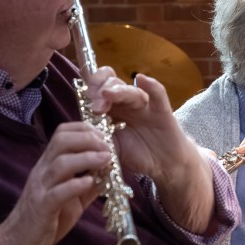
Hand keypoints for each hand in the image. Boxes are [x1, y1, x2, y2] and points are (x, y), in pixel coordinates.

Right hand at [0, 121, 110, 244]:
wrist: (18, 241)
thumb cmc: (46, 217)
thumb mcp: (71, 197)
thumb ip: (88, 183)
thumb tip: (110, 172)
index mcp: (49, 165)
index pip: (62, 133)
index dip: (84, 129)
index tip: (105, 135)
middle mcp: (43, 171)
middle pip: (61, 141)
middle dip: (87, 139)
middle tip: (108, 146)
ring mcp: (41, 188)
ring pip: (60, 164)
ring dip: (86, 158)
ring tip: (106, 159)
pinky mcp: (42, 208)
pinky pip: (57, 193)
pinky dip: (75, 185)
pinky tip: (90, 182)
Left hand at [84, 68, 199, 181]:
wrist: (162, 165)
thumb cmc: (136, 154)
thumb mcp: (111, 147)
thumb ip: (97, 138)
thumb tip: (81, 132)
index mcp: (111, 107)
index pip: (99, 85)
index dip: (91, 85)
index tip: (85, 97)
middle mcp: (126, 102)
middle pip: (112, 82)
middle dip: (101, 89)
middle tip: (96, 106)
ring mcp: (144, 105)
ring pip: (131, 90)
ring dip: (118, 90)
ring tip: (107, 95)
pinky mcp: (162, 111)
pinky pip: (157, 94)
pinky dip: (151, 86)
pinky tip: (142, 80)